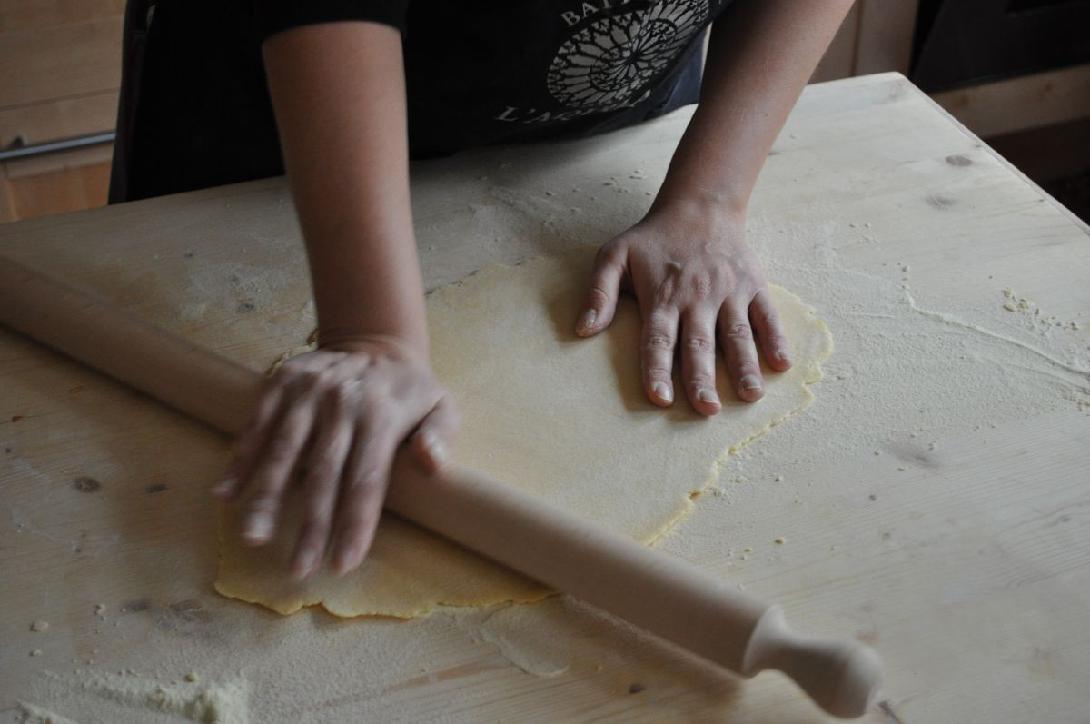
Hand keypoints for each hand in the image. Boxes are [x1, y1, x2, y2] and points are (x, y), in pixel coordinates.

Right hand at [213, 337, 457, 579]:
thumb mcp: (442, 405)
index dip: (354, 523)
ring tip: (252, 536)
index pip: (367, 479)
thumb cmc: (410, 391)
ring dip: (266, 496)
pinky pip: (258, 425)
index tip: (342, 564)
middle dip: (311, 525)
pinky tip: (226, 494)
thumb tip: (432, 461)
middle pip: (324, 474)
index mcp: (383, 416)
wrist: (375, 341)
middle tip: (298, 569)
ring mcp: (308, 392)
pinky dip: (241, 460)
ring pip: (283, 450)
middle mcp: (342, 404)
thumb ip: (441, 434)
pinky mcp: (282, 383)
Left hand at [575, 200, 790, 413]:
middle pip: (699, 345)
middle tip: (707, 410)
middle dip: (703, 379)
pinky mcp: (753, 286)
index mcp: (662, 297)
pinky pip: (767, 316)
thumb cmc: (652, 239)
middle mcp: (697, 298)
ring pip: (737, 335)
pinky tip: (782, 364)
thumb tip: (582, 330)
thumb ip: (599, 292)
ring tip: (750, 396)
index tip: (660, 398)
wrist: (699, 206)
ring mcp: (729, 293)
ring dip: (744, 366)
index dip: (657, 369)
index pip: (658, 339)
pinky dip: (776, 339)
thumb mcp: (614, 256)